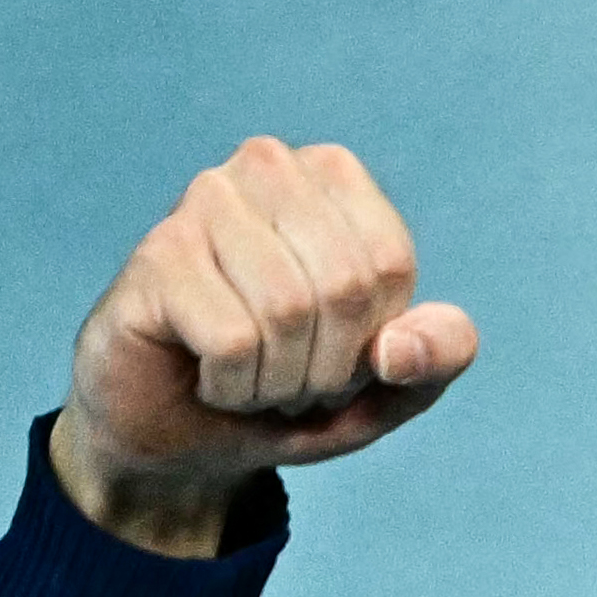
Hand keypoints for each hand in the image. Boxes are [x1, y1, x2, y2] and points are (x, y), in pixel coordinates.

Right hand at [53, 139, 476, 557]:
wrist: (186, 430)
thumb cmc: (294, 387)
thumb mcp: (394, 382)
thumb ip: (439, 354)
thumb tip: (400, 348)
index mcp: (335, 177)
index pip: (390, 263)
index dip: (377, 338)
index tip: (339, 352)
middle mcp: (266, 166)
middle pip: (343, 286)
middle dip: (329, 366)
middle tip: (292, 377)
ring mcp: (203, 200)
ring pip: (286, 311)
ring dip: (280, 381)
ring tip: (252, 377)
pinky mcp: (157, 253)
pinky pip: (231, 341)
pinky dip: (233, 387)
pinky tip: (208, 376)